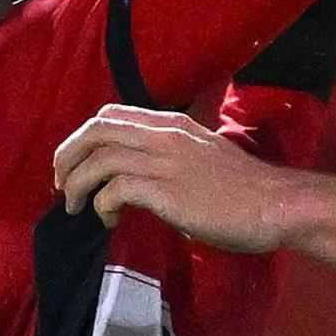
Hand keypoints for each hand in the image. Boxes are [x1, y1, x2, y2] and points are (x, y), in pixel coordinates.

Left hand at [57, 107, 304, 251]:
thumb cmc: (245, 190)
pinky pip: (115, 190)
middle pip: (95, 131)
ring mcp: (166, 161)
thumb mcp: (204, 157)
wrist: (275, 205)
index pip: (110, 115)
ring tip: (75, 207)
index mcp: (173, 124)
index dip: (82, 137)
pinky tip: (108, 220)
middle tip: (60, 184)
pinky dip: (101, 205)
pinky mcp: (167, 191)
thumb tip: (142, 179)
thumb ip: (172, 157)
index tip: (75, 163)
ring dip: (77, 184)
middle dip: (67, 156)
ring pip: (99, 159)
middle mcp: (165, 135)